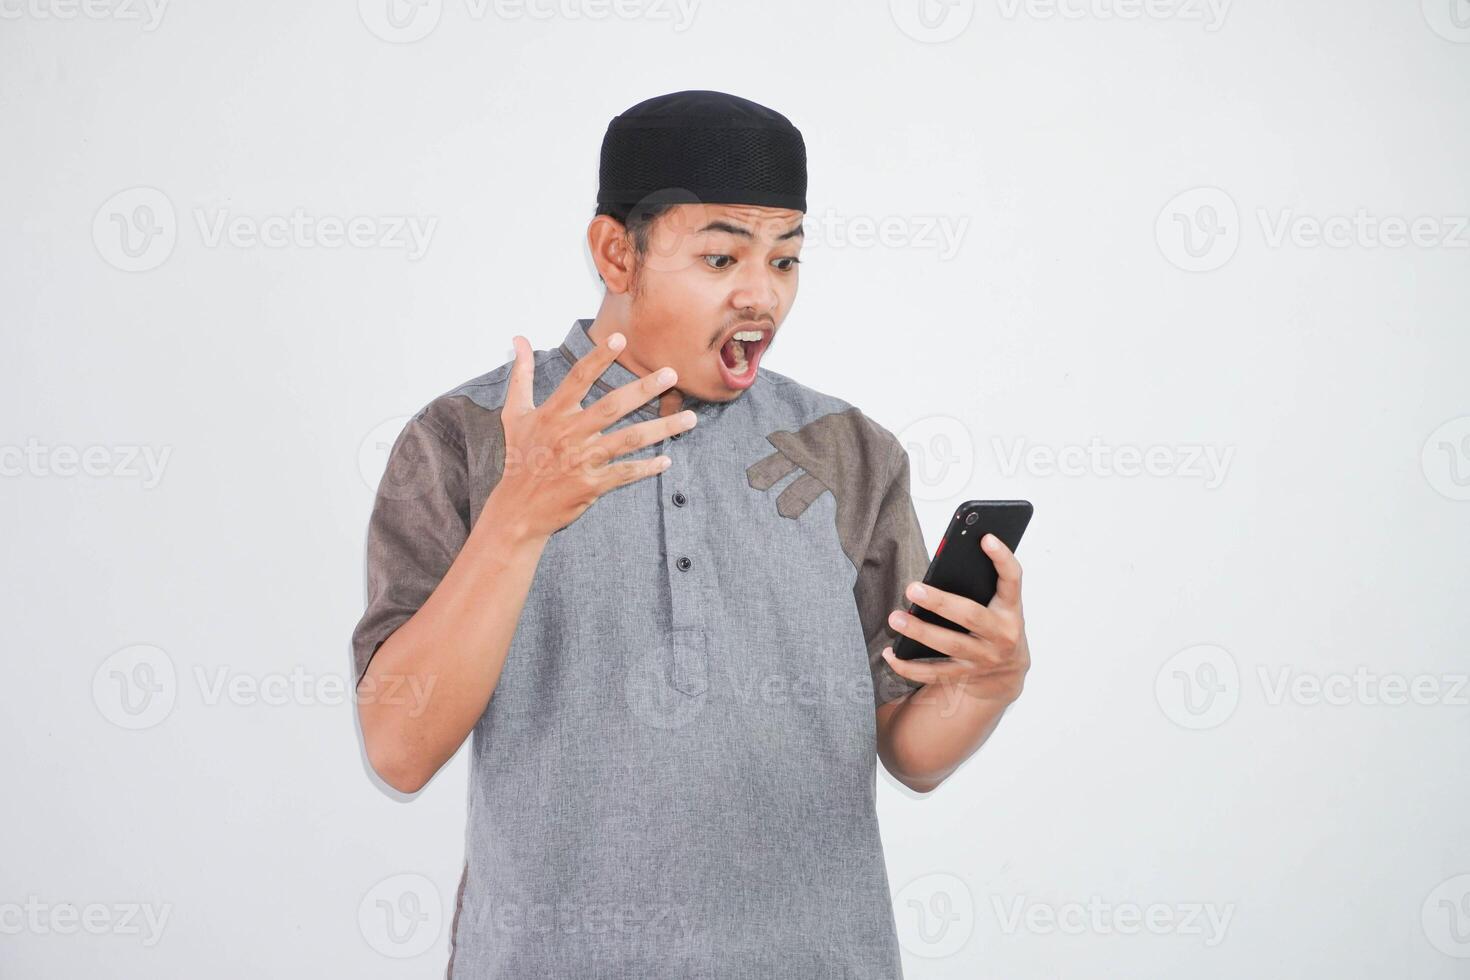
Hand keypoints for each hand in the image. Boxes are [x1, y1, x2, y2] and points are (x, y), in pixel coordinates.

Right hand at [488, 331, 697, 539]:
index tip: (621, 339)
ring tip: (690, 419)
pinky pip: (625, 472)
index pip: (578, 378)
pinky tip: (667, 460)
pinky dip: (647, 467)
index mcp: (553, 413)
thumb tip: (519, 339)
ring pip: (628, 440)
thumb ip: (522, 374)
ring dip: (662, 429)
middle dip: (643, 389)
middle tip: (671, 375)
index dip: (599, 358)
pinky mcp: (592, 484)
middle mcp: (570, 433)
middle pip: (612, 406)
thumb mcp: (515, 413)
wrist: (518, 507)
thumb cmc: (521, 456)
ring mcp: (582, 460)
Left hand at [880, 533, 1029, 704]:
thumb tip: (949, 558)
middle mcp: (1001, 635)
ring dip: (920, 632)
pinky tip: (890, 653)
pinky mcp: (965, 675)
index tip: (986, 538)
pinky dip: (909, 666)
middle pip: (970, 616)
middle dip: (940, 602)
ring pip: (950, 645)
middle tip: (912, 589)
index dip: (1002, 558)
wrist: (1008, 674)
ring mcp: (983, 658)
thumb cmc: (995, 625)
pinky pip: (934, 672)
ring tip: (895, 618)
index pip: (1012, 579)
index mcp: (1011, 609)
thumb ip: (982, 584)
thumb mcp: (998, 605)